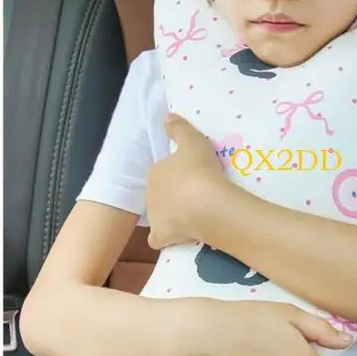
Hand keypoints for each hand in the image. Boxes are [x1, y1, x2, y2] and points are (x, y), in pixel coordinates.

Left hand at [146, 113, 224, 248]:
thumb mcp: (193, 141)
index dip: (177, 173)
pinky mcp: (162, 236)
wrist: (206, 205)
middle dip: (172, 194)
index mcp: (155, 171)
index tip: (193, 175)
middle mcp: (150, 194)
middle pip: (160, 193)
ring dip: (170, 214)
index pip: (162, 171)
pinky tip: (178, 236)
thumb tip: (166, 117)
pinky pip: (159, 238)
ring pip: (158, 214)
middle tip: (196, 194)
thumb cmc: (200, 171)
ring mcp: (154, 217)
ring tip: (192, 214)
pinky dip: (165, 237)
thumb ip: (179, 128)